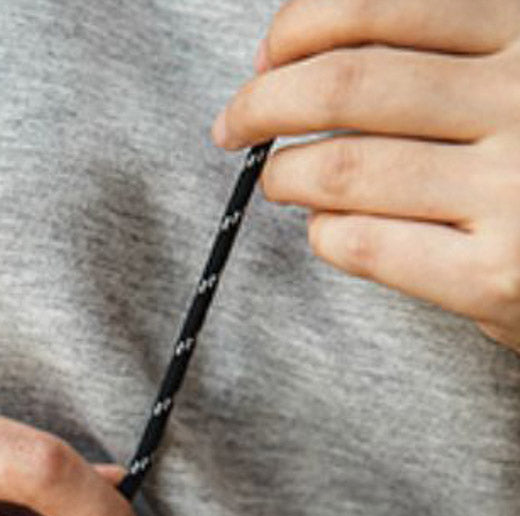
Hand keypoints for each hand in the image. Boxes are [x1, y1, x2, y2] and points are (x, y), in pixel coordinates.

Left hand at [211, 0, 519, 352]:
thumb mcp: (517, 71)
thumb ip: (450, 45)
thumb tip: (297, 49)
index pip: (381, 7)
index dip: (302, 26)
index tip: (268, 52)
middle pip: (348, 86)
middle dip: (265, 101)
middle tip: (235, 122)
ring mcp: (513, 190)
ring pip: (344, 169)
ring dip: (286, 173)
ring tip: (280, 178)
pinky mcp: (495, 276)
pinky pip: (366, 244)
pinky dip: (326, 233)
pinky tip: (329, 227)